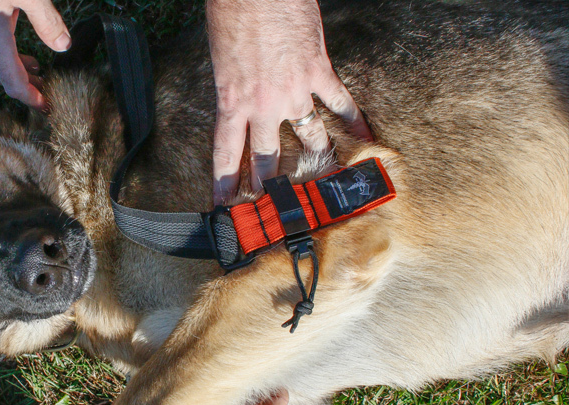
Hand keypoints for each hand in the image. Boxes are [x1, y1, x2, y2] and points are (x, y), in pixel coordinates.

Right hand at [0, 0, 70, 108]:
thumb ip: (46, 20)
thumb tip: (63, 45)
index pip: (13, 85)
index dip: (32, 99)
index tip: (47, 106)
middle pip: (2, 77)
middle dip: (26, 87)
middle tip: (46, 88)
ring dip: (13, 69)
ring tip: (36, 68)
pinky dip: (0, 54)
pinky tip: (12, 44)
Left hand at [206, 0, 372, 203]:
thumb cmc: (231, 14)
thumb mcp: (220, 60)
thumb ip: (232, 87)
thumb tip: (239, 101)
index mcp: (232, 101)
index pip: (226, 152)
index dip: (224, 181)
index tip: (224, 204)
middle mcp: (263, 105)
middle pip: (266, 155)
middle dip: (267, 182)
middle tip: (271, 204)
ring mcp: (293, 92)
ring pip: (307, 135)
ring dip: (314, 157)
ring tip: (320, 180)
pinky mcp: (318, 72)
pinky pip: (339, 101)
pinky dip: (353, 118)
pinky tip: (366, 137)